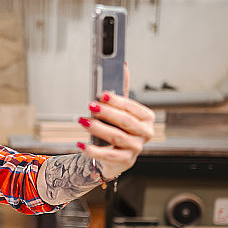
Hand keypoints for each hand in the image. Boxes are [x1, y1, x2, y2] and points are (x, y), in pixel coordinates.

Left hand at [78, 65, 154, 179]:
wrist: (113, 157)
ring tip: (82, 120)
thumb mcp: (120, 111)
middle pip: (125, 121)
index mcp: (147, 118)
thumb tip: (123, 66)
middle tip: (90, 106)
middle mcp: (145, 133)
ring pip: (116, 136)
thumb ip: (121, 92)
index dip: (116, 100)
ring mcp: (136, 148)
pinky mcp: (125, 160)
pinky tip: (81, 144)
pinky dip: (92, 150)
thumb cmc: (117, 129)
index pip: (131, 107)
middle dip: (106, 112)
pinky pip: (107, 154)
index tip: (102, 94)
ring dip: (97, 128)